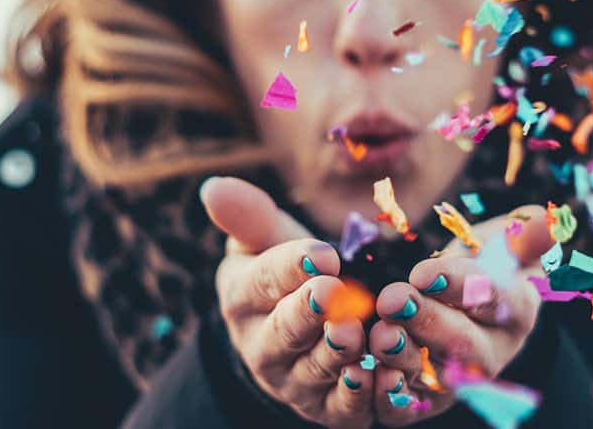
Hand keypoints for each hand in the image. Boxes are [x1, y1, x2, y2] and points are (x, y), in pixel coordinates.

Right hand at [202, 177, 373, 428]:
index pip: (262, 281)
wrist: (295, 331)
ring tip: (354, 334)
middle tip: (333, 293)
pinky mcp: (326, 409)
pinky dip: (359, 397)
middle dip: (307, 313)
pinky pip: (342, 409)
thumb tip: (214, 186)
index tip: (321, 253)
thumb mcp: (266, 241)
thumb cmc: (284, 273)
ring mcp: (293, 382)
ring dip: (335, 355)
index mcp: (244, 298)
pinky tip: (378, 376)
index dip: (291, 267)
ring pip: (314, 371)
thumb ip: (249, 217)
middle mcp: (262, 346)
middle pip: (283, 331)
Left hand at [368, 206, 550, 426]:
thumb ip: (524, 232)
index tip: (425, 273)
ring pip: (436, 376)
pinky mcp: (429, 397)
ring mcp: (462, 378)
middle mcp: (494, 350)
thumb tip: (546, 221)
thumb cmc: (487, 261)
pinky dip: (393, 395)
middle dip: (428, 322)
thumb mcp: (508, 239)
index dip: (462, 287)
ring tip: (381, 334)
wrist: (464, 299)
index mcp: (517, 308)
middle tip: (394, 299)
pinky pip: (412, 405)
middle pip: (465, 343)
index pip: (497, 298)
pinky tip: (374, 375)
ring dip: (405, 357)